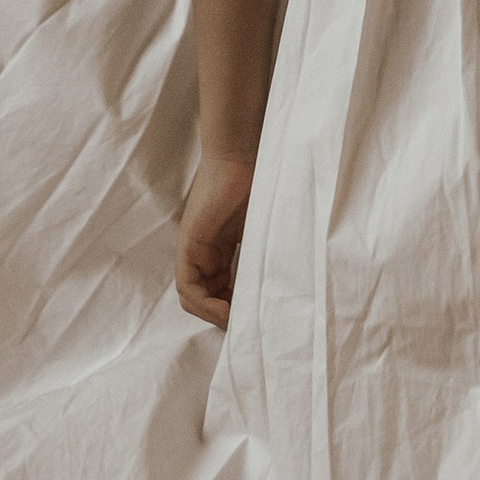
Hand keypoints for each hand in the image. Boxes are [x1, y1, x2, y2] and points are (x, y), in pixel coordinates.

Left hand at [175, 154, 254, 325]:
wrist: (244, 152)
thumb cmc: (261, 182)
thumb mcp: (267, 227)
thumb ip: (268, 252)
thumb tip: (292, 284)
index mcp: (221, 248)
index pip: (221, 290)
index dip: (235, 309)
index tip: (257, 317)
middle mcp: (205, 251)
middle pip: (206, 298)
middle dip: (226, 317)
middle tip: (249, 328)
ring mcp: (195, 248)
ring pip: (193, 297)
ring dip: (214, 315)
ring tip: (238, 323)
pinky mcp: (190, 243)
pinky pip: (187, 286)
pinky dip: (204, 303)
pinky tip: (226, 309)